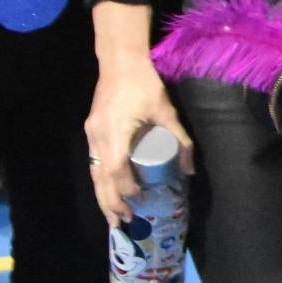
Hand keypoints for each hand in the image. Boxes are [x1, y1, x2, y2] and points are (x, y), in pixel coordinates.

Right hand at [84, 43, 191, 228]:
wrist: (120, 60)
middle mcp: (98, 136)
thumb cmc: (145, 83)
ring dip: (103, 197)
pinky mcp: (91, 130)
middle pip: (101, 178)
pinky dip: (100, 180)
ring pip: (94, 173)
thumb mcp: (166, 111)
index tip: (140, 199)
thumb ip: (180, 140)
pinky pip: (94, 162)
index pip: (118, 169)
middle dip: (111, 203)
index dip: (127, 188)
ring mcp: (91, 133)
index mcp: (116, 132)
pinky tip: (107, 192)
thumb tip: (190, 170)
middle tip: (123, 223)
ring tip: (113, 217)